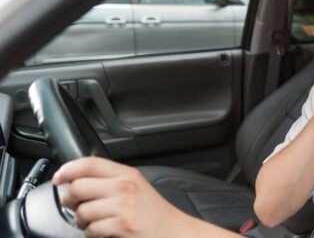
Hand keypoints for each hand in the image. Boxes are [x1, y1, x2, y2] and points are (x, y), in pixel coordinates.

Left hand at [52, 157, 186, 237]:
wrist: (173, 231)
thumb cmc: (152, 213)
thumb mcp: (135, 187)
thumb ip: (110, 180)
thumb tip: (75, 180)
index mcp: (127, 174)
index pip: (89, 164)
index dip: (68, 170)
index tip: (58, 178)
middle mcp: (125, 186)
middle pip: (78, 187)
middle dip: (70, 201)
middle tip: (75, 207)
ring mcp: (124, 206)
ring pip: (81, 211)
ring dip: (82, 221)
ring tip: (94, 222)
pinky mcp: (122, 225)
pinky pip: (91, 229)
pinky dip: (92, 233)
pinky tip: (103, 231)